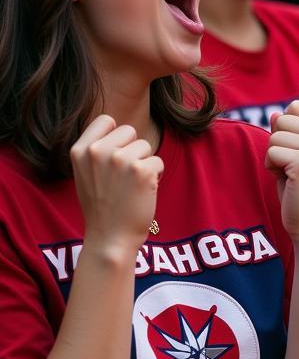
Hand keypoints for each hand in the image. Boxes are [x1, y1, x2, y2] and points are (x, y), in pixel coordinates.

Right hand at [70, 115, 162, 256]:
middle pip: (129, 130)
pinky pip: (158, 161)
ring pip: (145, 146)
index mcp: (79, 150)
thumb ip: (95, 148)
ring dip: (144, 163)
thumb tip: (115, 125)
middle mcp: (97, 151)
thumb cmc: (101, 205)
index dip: (115, 136)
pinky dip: (155, 175)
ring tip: (130, 186)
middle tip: (122, 177)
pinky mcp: (142, 169)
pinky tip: (141, 192)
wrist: (110, 238)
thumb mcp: (85, 172)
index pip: (106, 120)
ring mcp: (119, 159)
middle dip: (132, 150)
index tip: (112, 156)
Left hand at [267, 101, 298, 244]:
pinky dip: (271, 167)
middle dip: (277, 143)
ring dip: (273, 157)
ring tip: (289, 174)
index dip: (285, 128)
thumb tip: (274, 113)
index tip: (294, 151)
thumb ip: (287, 132)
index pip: (295, 107)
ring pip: (274, 136)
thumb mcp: (294, 154)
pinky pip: (271, 152)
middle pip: (282, 119)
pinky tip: (286, 181)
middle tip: (290, 166)